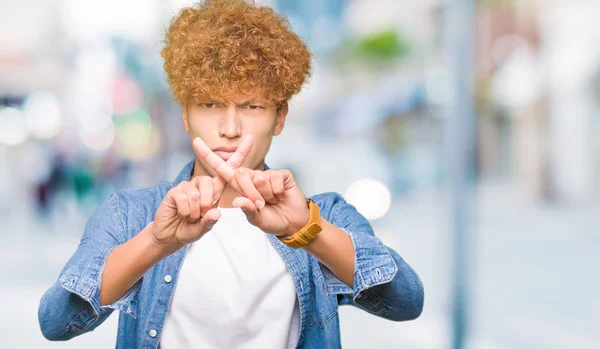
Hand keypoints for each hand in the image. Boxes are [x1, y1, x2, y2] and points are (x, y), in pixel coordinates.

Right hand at [152, 137, 253, 247]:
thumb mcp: (204, 228)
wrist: (170, 235)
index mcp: (214, 190)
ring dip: (196, 211)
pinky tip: (182, 213)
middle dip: (208, 204)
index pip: (229, 170)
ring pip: (198, 195)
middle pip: (211, 184)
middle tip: (201, 215)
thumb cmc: (190, 229)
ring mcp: (188, 186)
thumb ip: (210, 222)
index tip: (251, 138)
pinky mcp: (175, 190)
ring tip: (191, 216)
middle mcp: (202, 184)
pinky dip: (186, 211)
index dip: (240, 154)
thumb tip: (216, 212)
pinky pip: (185, 198)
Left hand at [193, 136, 309, 235]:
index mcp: (241, 187)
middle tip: (261, 205)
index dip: (208, 155)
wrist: (293, 224)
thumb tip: (237, 200)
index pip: (222, 169)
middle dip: (249, 192)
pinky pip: (275, 179)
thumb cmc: (272, 221)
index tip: (195, 141)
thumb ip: (248, 210)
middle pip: (240, 174)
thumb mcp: (257, 220)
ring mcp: (268, 174)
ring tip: (273, 201)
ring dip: (265, 195)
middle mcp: (253, 177)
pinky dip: (278, 191)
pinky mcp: (282, 174)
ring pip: (259, 178)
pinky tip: (282, 195)